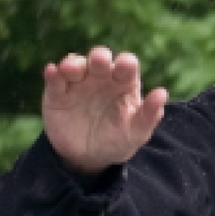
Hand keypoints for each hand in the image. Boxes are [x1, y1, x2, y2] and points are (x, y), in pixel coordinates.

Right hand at [44, 47, 167, 177]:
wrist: (87, 158)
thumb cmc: (118, 140)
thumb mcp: (137, 133)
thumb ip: (149, 115)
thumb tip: (162, 93)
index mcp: (124, 82)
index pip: (126, 65)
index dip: (126, 63)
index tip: (125, 66)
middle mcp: (101, 77)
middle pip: (100, 59)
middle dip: (99, 57)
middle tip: (99, 61)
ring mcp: (78, 83)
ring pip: (76, 65)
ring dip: (73, 64)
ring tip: (70, 69)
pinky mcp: (57, 93)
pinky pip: (54, 80)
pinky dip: (52, 74)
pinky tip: (52, 72)